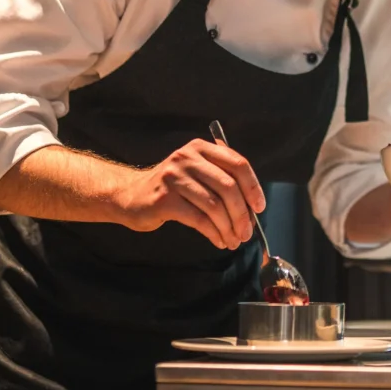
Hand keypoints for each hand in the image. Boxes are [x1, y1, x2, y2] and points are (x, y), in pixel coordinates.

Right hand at [113, 138, 264, 250]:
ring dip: (229, 227)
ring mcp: (174, 177)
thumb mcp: (196, 172)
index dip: (253, 187)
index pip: (238, 164)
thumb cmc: (172, 188)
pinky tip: (218, 241)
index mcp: (201, 148)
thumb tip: (252, 206)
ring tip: (233, 240)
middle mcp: (188, 157)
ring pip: (214, 205)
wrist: (130, 196)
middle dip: (242, 214)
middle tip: (246, 233)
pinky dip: (214, 233)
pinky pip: (199, 219)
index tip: (260, 207)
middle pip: (228, 187)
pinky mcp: (164, 199)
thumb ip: (222, 179)